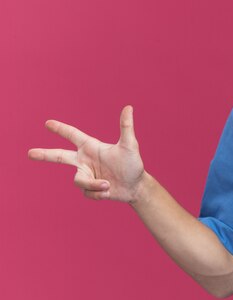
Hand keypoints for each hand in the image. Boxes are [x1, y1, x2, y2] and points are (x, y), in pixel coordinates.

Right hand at [28, 105, 144, 201]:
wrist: (135, 187)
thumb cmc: (133, 164)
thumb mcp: (130, 145)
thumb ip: (126, 127)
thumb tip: (129, 107)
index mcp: (91, 147)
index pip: (72, 135)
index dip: (60, 129)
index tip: (48, 123)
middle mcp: (85, 160)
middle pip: (59, 156)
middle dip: (45, 154)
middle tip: (30, 153)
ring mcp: (85, 174)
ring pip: (79, 181)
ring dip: (94, 184)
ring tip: (108, 184)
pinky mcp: (88, 188)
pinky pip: (86, 192)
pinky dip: (98, 193)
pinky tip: (108, 190)